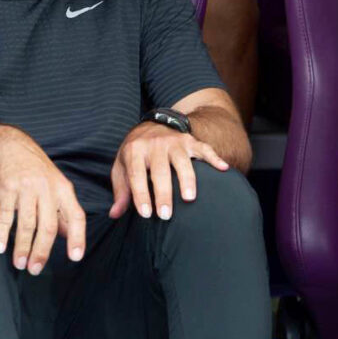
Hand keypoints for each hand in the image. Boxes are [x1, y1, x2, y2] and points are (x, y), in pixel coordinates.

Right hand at [0, 125, 85, 273]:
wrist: (7, 144)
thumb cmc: (33, 169)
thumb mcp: (54, 184)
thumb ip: (61, 210)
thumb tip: (69, 236)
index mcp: (63, 188)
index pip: (76, 216)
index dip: (77, 238)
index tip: (75, 258)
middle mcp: (46, 188)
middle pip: (48, 226)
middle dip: (42, 251)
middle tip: (36, 270)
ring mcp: (26, 188)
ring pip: (26, 223)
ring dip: (22, 247)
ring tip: (19, 264)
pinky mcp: (6, 188)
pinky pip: (4, 215)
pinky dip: (1, 233)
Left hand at [109, 121, 228, 219]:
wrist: (153, 123)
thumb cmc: (136, 152)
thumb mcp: (122, 166)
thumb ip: (121, 190)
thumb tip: (114, 214)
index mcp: (135, 150)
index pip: (136, 175)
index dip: (141, 195)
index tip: (146, 214)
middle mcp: (155, 144)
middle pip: (160, 171)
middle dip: (163, 194)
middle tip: (166, 215)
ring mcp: (175, 142)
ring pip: (183, 161)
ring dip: (187, 179)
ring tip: (189, 198)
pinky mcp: (191, 141)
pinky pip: (204, 148)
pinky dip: (214, 158)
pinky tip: (224, 168)